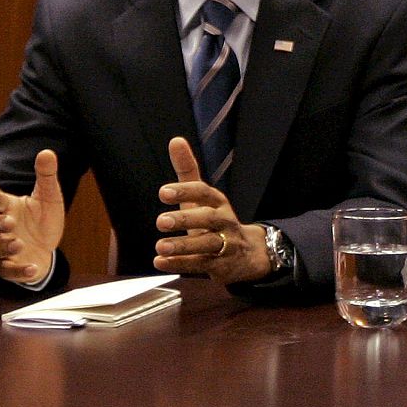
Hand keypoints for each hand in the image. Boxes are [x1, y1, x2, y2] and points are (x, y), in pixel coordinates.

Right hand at [0, 149, 65, 283]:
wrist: (48, 245)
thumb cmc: (43, 219)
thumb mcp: (49, 197)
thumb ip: (46, 176)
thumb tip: (47, 152)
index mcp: (6, 208)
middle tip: (9, 222)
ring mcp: (2, 249)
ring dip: (2, 247)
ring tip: (18, 244)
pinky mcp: (10, 268)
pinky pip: (8, 271)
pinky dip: (19, 271)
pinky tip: (33, 267)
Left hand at [151, 138, 271, 284]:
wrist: (247, 254)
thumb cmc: (215, 221)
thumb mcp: (202, 197)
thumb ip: (187, 171)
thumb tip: (175, 140)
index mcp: (218, 202)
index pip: (204, 193)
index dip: (185, 192)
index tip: (163, 193)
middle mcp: (224, 222)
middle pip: (209, 219)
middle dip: (186, 220)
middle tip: (161, 221)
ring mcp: (225, 245)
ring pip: (207, 245)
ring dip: (183, 246)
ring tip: (159, 246)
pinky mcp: (221, 266)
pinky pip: (201, 265)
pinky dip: (181, 264)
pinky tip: (160, 262)